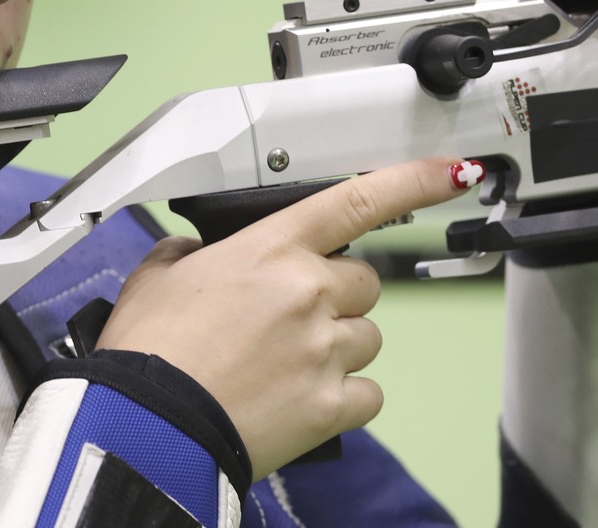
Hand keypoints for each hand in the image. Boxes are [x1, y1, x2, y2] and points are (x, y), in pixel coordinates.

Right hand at [94, 156, 471, 477]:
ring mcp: (325, 351)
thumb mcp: (156, 277)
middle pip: (364, 281)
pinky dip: (344, 396)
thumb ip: (188, 254)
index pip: (357, 202)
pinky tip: (302, 399)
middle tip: (288, 317)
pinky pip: (368, 393)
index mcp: (271, 249)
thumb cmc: (147, 351)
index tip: (450, 172)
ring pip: (369, 336)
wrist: (147, 425)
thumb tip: (196, 256)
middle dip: (336, 294)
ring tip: (284, 364)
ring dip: (339, 345)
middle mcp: (309, 292)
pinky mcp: (330, 406)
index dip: (413, 182)